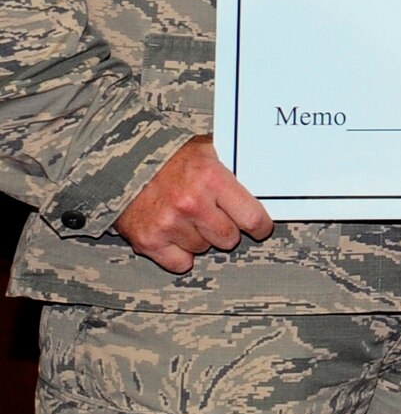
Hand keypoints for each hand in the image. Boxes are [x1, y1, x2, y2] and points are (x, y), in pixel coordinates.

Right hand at [113, 136, 273, 274]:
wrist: (121, 162)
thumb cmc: (169, 155)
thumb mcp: (206, 150)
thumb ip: (232, 168)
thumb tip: (265, 184)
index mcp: (211, 178)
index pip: (251, 217)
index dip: (261, 227)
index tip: (261, 228)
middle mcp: (191, 203)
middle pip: (229, 238)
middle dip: (227, 229)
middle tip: (216, 217)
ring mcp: (168, 224)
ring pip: (204, 248)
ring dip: (201, 238)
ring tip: (188, 217)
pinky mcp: (148, 240)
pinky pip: (179, 263)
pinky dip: (180, 254)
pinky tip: (176, 235)